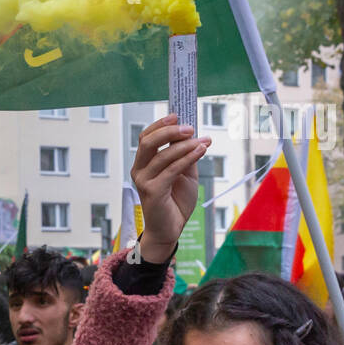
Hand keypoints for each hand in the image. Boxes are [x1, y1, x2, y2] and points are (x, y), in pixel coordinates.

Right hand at [130, 113, 210, 262]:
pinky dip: (188, 157)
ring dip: (185, 145)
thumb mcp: (184, 173)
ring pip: (163, 154)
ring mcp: (143, 181)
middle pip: (148, 142)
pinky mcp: (152, 192)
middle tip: (190, 127)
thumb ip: (184, 155)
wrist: (171, 228)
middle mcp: (139, 170)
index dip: (160, 124)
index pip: (146, 137)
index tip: (178, 116)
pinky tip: (201, 150)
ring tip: (203, 141)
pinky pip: (172, 169)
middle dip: (169, 131)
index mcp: (144, 163)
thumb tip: (191, 134)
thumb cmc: (175, 201)